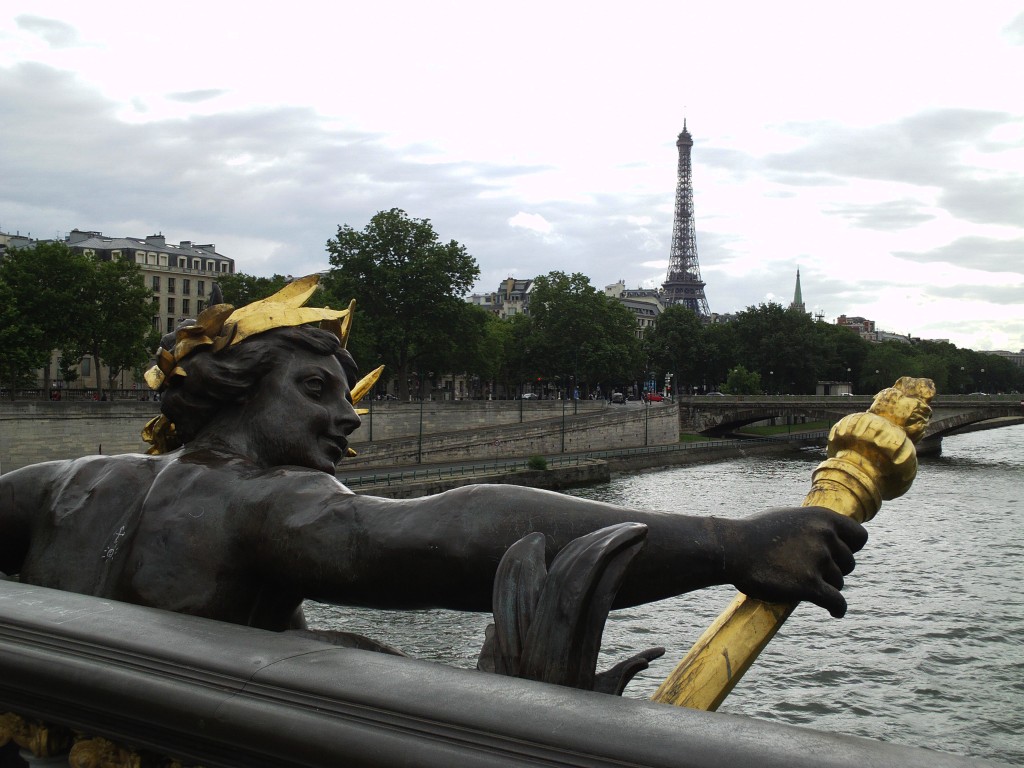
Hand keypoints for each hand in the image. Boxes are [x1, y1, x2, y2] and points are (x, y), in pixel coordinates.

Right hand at [721, 507, 867, 616]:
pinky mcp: (809, 585)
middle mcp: (824, 536)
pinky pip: (836, 602)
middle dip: (835, 570)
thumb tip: (828, 533)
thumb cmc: (753, 533)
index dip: (850, 548)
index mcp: (822, 517)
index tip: (838, 556)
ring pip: (839, 583)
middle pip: (848, 563)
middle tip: (814, 574)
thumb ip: (811, 526)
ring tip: (805, 586)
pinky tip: (834, 612)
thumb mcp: (787, 518)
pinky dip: (837, 609)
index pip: (859, 537)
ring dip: (826, 587)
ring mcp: (818, 560)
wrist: (732, 549)